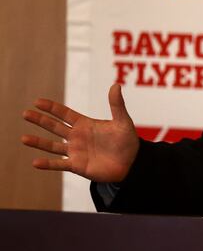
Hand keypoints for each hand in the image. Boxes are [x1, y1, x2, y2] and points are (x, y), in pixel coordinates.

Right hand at [21, 84, 139, 182]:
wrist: (131, 162)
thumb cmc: (127, 140)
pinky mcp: (77, 165)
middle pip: (54, 127)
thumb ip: (117, 105)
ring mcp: (75, 151)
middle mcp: (77, 137)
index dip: (52, 108)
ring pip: (53, 146)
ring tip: (23, 138)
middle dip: (40, 120)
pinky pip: (59, 164)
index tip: (37, 101)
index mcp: (85, 124)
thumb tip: (115, 85)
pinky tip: (35, 162)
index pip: (65, 114)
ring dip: (38, 142)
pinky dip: (48, 164)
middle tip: (25, 113)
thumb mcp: (122, 121)